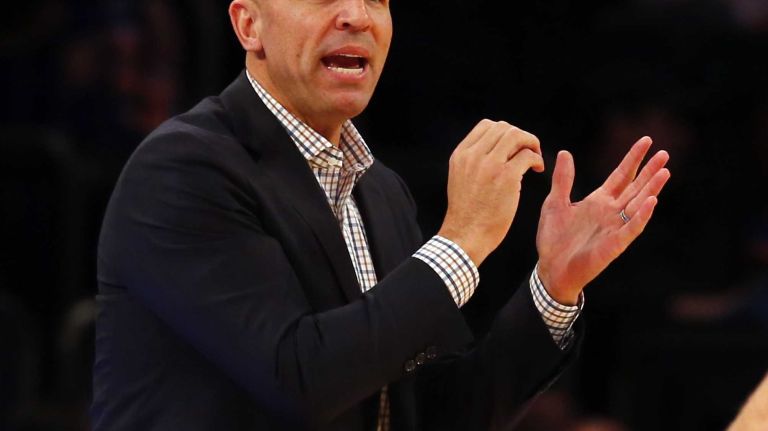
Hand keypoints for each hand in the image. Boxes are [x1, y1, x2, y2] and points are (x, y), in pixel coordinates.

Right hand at [438, 120, 544, 265]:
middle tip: (528, 151)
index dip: (505, 132)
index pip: (486, 126)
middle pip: (504, 128)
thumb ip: (474, 162)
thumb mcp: (460, 179)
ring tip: (535, 157)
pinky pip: (528, 156)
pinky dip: (536, 159)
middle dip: (521, 136)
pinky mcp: (506, 177)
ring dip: (531, 143)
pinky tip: (537, 169)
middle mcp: (473, 156)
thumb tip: (497, 150)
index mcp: (461, 155)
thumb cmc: (467, 214)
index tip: (512, 147)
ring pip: (516, 136)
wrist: (465, 235)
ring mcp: (489, 165)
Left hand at [536, 136, 670, 304]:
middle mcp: (611, 212)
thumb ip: (563, 180)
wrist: (551, 268)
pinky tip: (651, 202)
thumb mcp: (554, 203)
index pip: (621, 175)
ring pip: (638, 205)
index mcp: (598, 201)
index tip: (646, 141)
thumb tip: (565, 152)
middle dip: (649, 171)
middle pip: (635, 187)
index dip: (633, 159)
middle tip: (665, 154)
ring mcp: (614, 228)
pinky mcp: (614, 244)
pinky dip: (641, 216)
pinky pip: (631, 228)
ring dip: (651, 189)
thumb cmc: (554, 239)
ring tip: (665, 172)